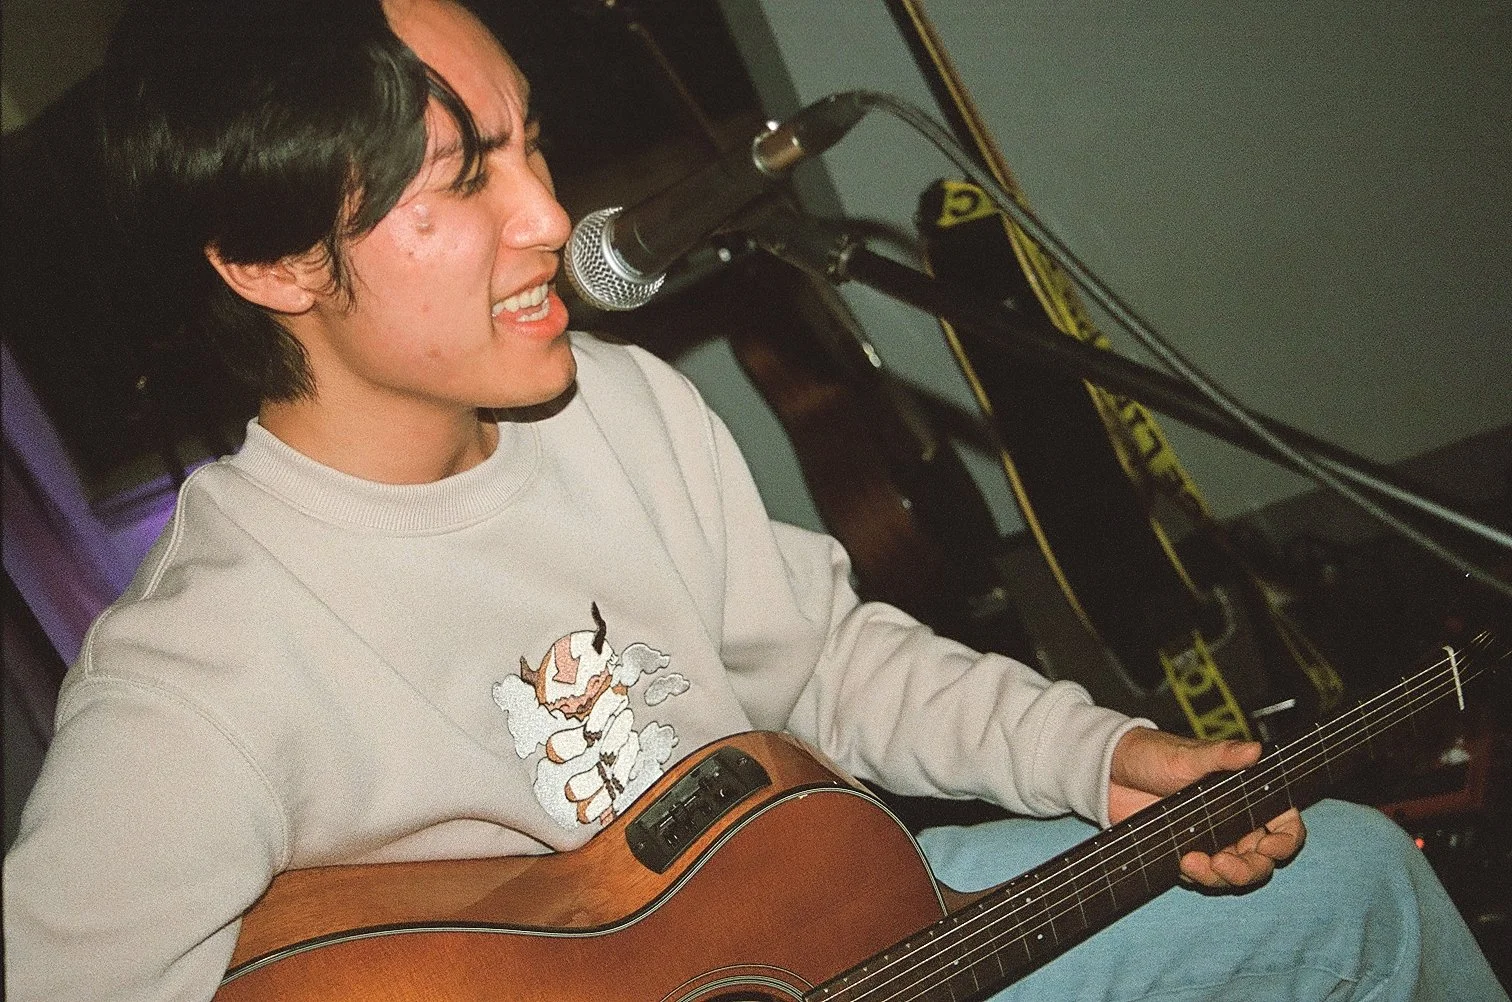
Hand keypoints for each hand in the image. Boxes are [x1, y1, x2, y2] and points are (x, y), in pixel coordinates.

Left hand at [1109, 727, 1304, 888]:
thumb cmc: (1153, 755)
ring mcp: (1211, 840)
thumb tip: (1254, 750)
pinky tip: (1183, 863)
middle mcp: (1234, 822)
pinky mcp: (1186, 852)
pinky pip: (1203, 876)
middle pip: (1262, 859)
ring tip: (1194, 863)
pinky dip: (1198, 877)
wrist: (1110, 771)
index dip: (1285, 841)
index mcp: (1246, 796)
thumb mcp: (1188, 755)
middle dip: (1250, 869)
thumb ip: (1223, 756)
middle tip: (1225, 864)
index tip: (1268, 847)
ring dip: (1222, 877)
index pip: (1284, 825)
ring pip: (1234, 873)